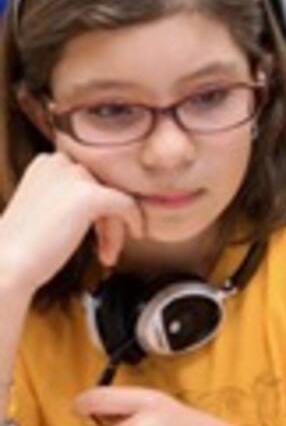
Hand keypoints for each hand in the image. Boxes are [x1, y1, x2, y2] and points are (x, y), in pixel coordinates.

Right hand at [0, 152, 143, 296]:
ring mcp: (74, 176)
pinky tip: (127, 241)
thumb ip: (72, 197)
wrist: (8, 264)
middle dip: (108, 220)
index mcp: (46, 163)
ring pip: (116, 198)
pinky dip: (133, 223)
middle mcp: (58, 161)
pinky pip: (128, 205)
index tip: (96, 233)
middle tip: (104, 248)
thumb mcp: (49, 208)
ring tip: (106, 254)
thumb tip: (114, 198)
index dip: (98, 208)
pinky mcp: (89, 195)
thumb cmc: (27, 246)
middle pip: (104, 188)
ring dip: (115, 228)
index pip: (90, 179)